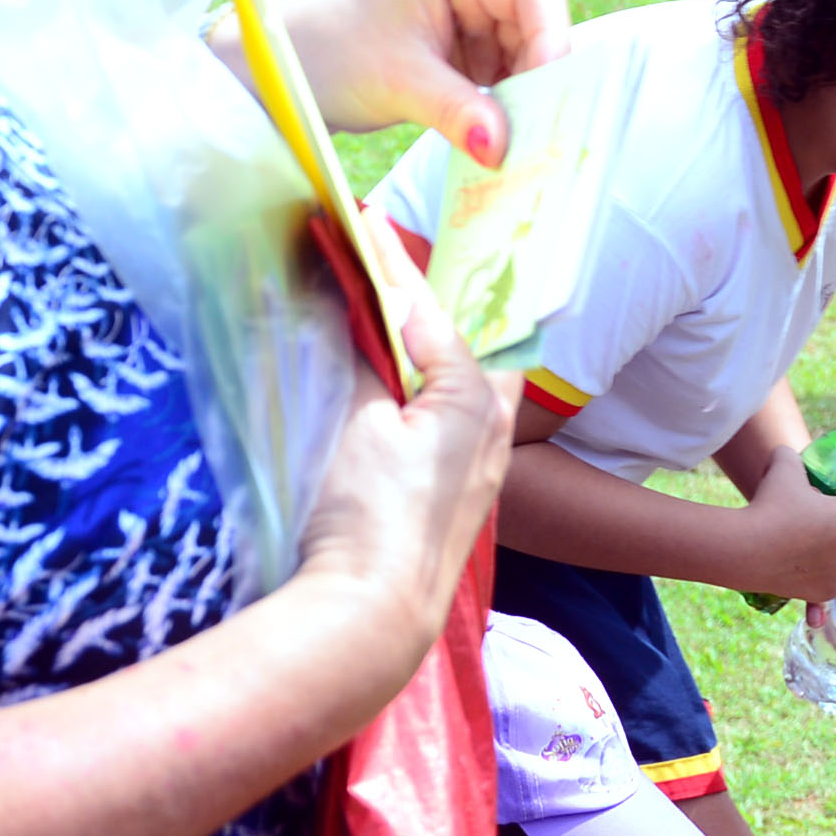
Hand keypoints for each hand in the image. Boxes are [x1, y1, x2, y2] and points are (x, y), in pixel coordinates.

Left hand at [276, 0, 569, 164]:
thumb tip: (503, 150)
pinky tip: (506, 135)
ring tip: (524, 139)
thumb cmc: (335, 54)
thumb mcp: (400, 83)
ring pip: (529, 54)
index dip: (551, 39)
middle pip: (538, 24)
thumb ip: (457, 113)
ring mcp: (474, 14)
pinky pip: (509, 75)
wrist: (296, 70)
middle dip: (541, 76)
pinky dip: (510, 106)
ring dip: (527, 96)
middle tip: (545, 129)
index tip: (552, 91)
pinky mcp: (470, 47)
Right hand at [291, 209, 518, 650]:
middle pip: (454, 341)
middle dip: (415, 305)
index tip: (356, 218)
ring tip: (371, 317)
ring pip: (452, 383)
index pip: (421, 306)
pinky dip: (413, 394)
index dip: (383, 261)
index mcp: (475, 393)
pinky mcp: (454, 500)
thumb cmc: (365, 510)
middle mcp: (492, 425)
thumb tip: (344, 301)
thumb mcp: (352, 414)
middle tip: (370, 264)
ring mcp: (477, 468)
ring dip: (415, 351)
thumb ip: (353, 349)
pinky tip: (381, 390)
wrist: (369, 618)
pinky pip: (441, 422)